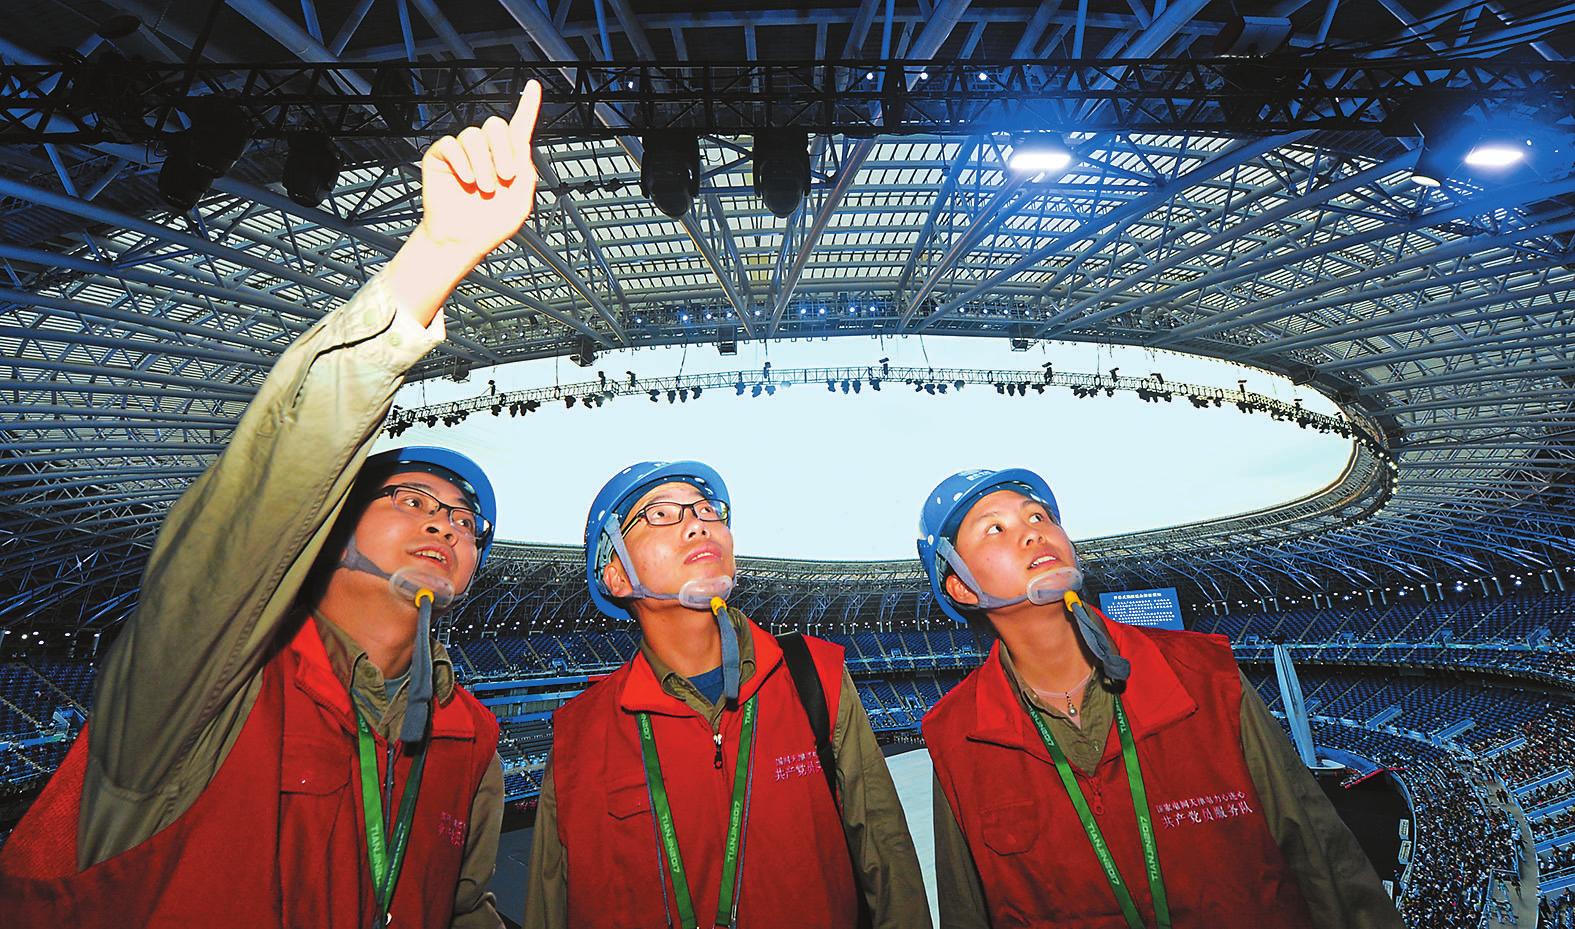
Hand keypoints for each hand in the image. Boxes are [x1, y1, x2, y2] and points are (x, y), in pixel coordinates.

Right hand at [416, 80, 542, 265]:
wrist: (461, 241)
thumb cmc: (489, 226)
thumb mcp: (520, 204)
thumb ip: (527, 174)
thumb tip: (523, 148)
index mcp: (508, 160)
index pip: (519, 127)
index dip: (528, 106)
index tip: (535, 87)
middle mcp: (485, 151)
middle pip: (495, 125)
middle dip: (503, 150)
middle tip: (505, 177)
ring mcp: (462, 152)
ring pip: (473, 135)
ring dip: (482, 163)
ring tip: (483, 188)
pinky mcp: (441, 157)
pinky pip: (451, 143)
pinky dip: (461, 162)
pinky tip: (466, 180)